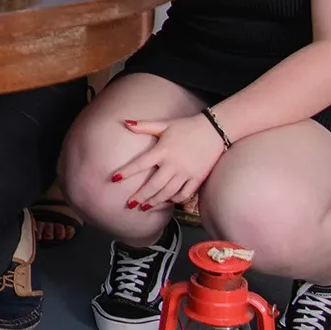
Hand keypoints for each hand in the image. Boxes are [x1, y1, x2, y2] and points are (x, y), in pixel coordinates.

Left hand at [110, 113, 227, 211]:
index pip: (140, 163)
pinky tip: (167, 202)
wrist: (215, 131)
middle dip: (140, 196)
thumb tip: (125, 123)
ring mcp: (186, 173)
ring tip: (145, 207)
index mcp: (163, 150)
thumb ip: (144, 126)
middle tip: (130, 204)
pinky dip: (175, 200)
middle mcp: (173, 164)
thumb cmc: (187, 127)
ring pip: (168, 193)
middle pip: (154, 185)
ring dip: (155, 201)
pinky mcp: (197, 178)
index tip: (114, 179)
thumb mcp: (165, 124)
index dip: (127, 171)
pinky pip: (184, 194)